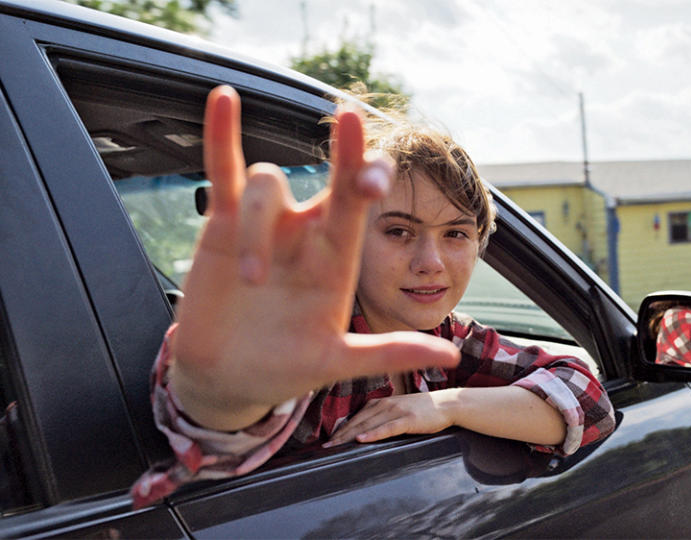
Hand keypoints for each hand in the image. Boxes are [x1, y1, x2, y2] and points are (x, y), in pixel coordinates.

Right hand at [168, 86, 459, 430]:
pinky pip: (223, 171)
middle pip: (331, 178)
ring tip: (249, 281)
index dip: (371, 178)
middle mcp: (307, 234)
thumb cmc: (286, 370)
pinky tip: (223, 98)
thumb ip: (390, 353)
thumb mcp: (337, 362)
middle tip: (354, 123)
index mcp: (337, 259)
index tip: (379, 173)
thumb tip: (450, 353)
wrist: (228, 379)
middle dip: (346, 155)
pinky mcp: (221, 225)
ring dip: (258, 227)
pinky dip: (221, 134)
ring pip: (267, 185)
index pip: (362, 206)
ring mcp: (266, 226)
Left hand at [323, 390, 460, 446]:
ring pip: (368, 424)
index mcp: (382, 401)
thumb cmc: (424, 409)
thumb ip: (382, 416)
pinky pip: (387, 427)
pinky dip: (373, 433)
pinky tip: (362, 439)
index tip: (328, 439)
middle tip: (325, 446)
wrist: (448, 403)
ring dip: (350, 435)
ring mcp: (397, 410)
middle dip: (340, 434)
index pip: (356, 416)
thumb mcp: (399, 408)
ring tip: (336, 445)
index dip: (341, 428)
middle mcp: (386, 404)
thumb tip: (365, 430)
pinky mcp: (408, 419)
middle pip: (358, 420)